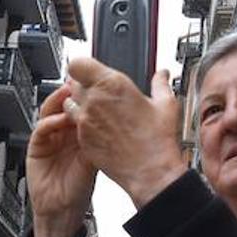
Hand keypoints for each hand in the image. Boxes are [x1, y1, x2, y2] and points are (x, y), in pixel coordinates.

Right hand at [26, 82, 96, 236]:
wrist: (63, 209)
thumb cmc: (80, 187)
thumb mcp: (95, 157)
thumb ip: (100, 138)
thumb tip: (114, 119)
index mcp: (78, 132)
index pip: (80, 106)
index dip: (86, 95)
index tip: (94, 84)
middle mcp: (63, 132)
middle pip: (64, 104)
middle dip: (71, 92)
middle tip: (79, 82)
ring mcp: (49, 138)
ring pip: (50, 111)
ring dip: (58, 101)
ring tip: (68, 93)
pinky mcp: (37, 147)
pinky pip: (41, 129)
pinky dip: (50, 122)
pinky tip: (59, 119)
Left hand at [65, 59, 185, 208]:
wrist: (150, 172)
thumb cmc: (157, 141)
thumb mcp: (166, 104)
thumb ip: (160, 84)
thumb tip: (162, 75)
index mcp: (112, 84)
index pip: (79, 64)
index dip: (83, 66)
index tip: (91, 70)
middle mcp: (94, 100)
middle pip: (74, 83)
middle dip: (85, 86)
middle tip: (101, 94)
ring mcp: (86, 120)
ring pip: (70, 103)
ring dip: (79, 104)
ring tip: (99, 111)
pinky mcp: (83, 138)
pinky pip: (75, 124)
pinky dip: (82, 124)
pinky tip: (101, 129)